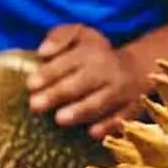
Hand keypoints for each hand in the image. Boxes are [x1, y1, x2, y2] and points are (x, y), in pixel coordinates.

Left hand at [26, 24, 141, 140]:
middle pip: (80, 83)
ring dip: (80, 110)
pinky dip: (108, 126)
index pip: (67, 63)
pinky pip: (120, 118)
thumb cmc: (96, 53)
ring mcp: (120, 90)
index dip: (48, 74)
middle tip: (35, 106)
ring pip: (99, 102)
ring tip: (59, 119)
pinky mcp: (131, 108)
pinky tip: (92, 133)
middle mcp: (106, 71)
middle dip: (57, 94)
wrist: (137, 68)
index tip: (30, 85)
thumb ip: (59, 37)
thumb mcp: (80, 35)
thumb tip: (42, 52)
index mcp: (91, 52)